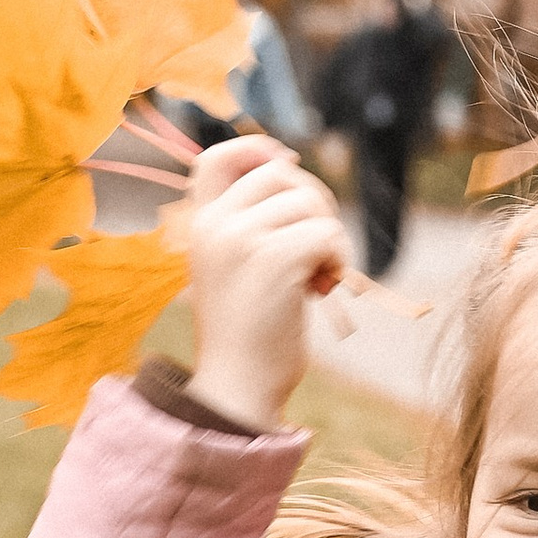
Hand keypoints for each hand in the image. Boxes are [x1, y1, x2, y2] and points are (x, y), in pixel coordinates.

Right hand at [183, 137, 347, 428]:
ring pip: (309, 201)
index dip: (256, 150)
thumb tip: (288, 167)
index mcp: (199, 225)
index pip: (217, 157)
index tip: (287, 165)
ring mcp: (241, 239)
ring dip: (329, 235)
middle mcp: (214, 225)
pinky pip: (326, 232)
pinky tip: (323, 287)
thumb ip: (249, 224)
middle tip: (318, 247)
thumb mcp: (232, 268)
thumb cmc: (246, 335)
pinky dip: (338, 257)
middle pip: (279, 173)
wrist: (237, 388)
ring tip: (318, 276)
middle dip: (313, 201)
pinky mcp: (274, 259)